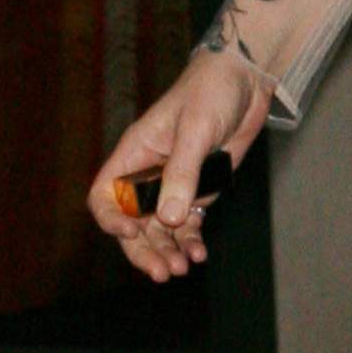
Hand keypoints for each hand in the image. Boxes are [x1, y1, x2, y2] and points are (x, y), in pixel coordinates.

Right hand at [88, 46, 271, 282]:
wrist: (246, 81)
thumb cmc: (211, 91)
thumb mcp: (195, 130)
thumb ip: (182, 173)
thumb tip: (170, 218)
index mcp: (134, 153)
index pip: (105, 194)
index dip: (111, 218)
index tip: (130, 232)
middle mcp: (148, 174)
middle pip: (132, 222)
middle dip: (143, 249)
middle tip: (161, 271)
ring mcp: (174, 185)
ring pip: (159, 229)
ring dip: (167, 250)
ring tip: (181, 268)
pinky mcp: (199, 191)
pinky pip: (188, 225)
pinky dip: (190, 241)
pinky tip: (198, 255)